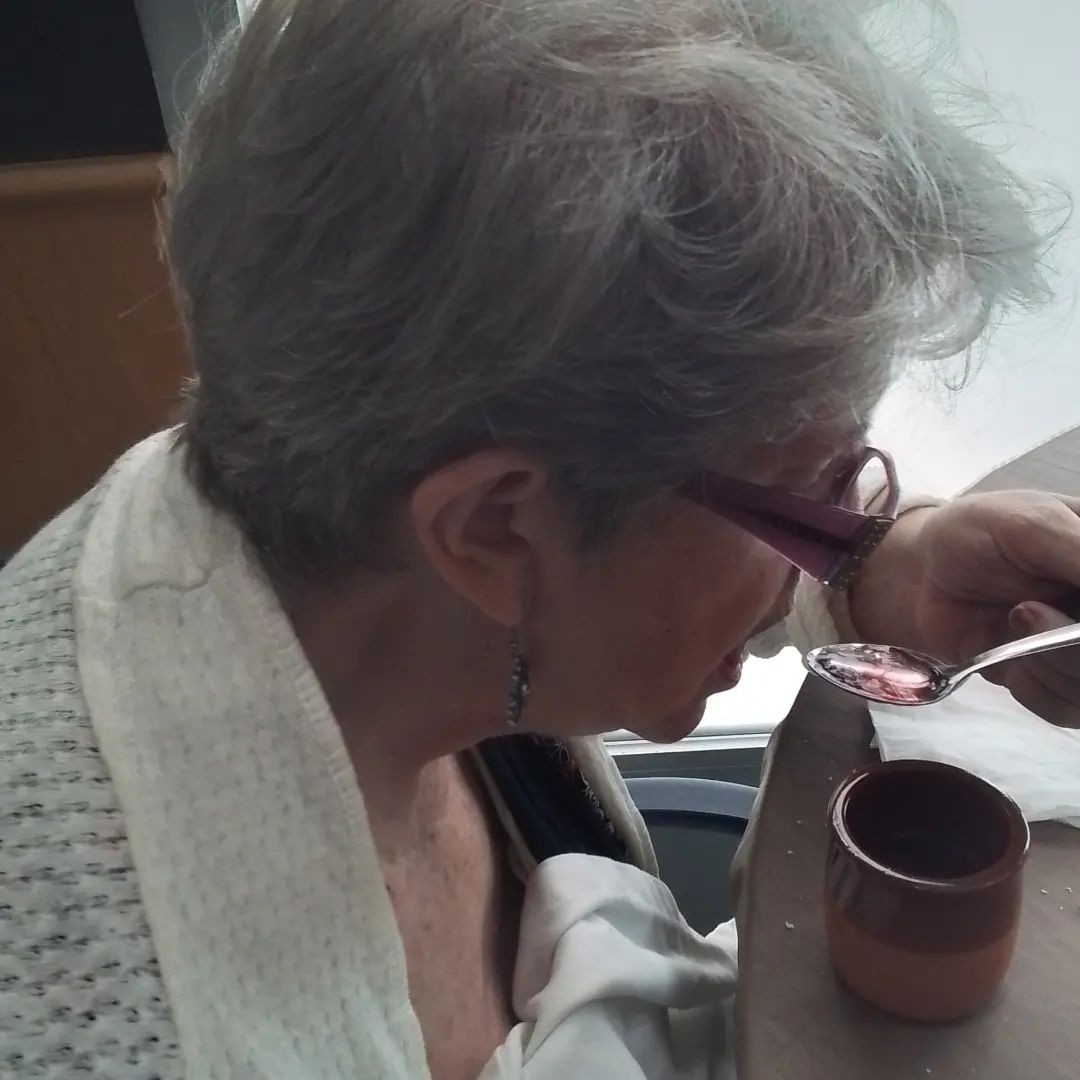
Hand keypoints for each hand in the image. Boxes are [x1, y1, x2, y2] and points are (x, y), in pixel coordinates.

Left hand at [850, 491, 1079, 726]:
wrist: (921, 571)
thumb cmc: (979, 532)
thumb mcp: (1034, 525)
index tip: (1060, 617)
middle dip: (1073, 647)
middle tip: (1026, 610)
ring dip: (1052, 664)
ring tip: (1013, 618)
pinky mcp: (1060, 684)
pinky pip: (1065, 710)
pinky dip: (1032, 686)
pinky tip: (1007, 652)